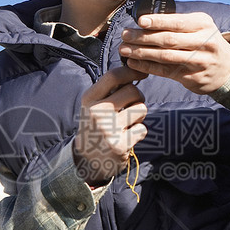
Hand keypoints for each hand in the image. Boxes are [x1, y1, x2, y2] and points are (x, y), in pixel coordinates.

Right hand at [73, 66, 147, 184]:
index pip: (113, 76)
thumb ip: (110, 90)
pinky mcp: (120, 145)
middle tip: (130, 107)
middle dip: (138, 97)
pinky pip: (142, 129)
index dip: (131, 71)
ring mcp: (109, 130)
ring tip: (127, 123)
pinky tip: (127, 137)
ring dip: (139, 115)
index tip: (141, 72)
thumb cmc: (95, 126)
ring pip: (141, 109)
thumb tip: (136, 69)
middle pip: (133, 91)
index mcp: (89, 99)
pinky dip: (138, 132)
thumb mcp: (94, 105)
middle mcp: (97, 113)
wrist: (87, 160)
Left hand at [118, 12, 229, 93]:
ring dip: (142, 53)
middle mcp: (203, 42)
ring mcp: (199, 62)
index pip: (177, 22)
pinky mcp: (192, 78)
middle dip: (143, 38)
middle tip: (125, 35)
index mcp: (203, 24)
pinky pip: (165, 71)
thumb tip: (146, 20)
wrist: (227, 67)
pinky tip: (134, 62)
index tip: (140, 21)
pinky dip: (147, 67)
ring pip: (165, 57)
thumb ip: (178, 23)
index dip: (157, 22)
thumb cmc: (206, 41)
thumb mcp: (200, 26)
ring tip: (124, 49)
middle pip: (168, 40)